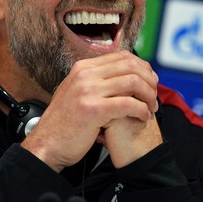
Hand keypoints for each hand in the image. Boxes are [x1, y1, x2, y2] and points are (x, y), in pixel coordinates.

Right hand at [20, 50, 158, 171]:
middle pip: (130, 66)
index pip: (121, 56)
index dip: (142, 66)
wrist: (47, 145)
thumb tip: (119, 74)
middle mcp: (84, 74)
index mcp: (82, 68)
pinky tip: (143, 117)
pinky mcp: (93, 109)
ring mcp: (88, 91)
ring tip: (151, 108)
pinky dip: (141, 110)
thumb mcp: (76, 93)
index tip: (150, 80)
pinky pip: (129, 104)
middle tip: (154, 95)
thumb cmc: (65, 124)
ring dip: (148, 95)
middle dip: (149, 80)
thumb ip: (95, 81)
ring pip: (133, 82)